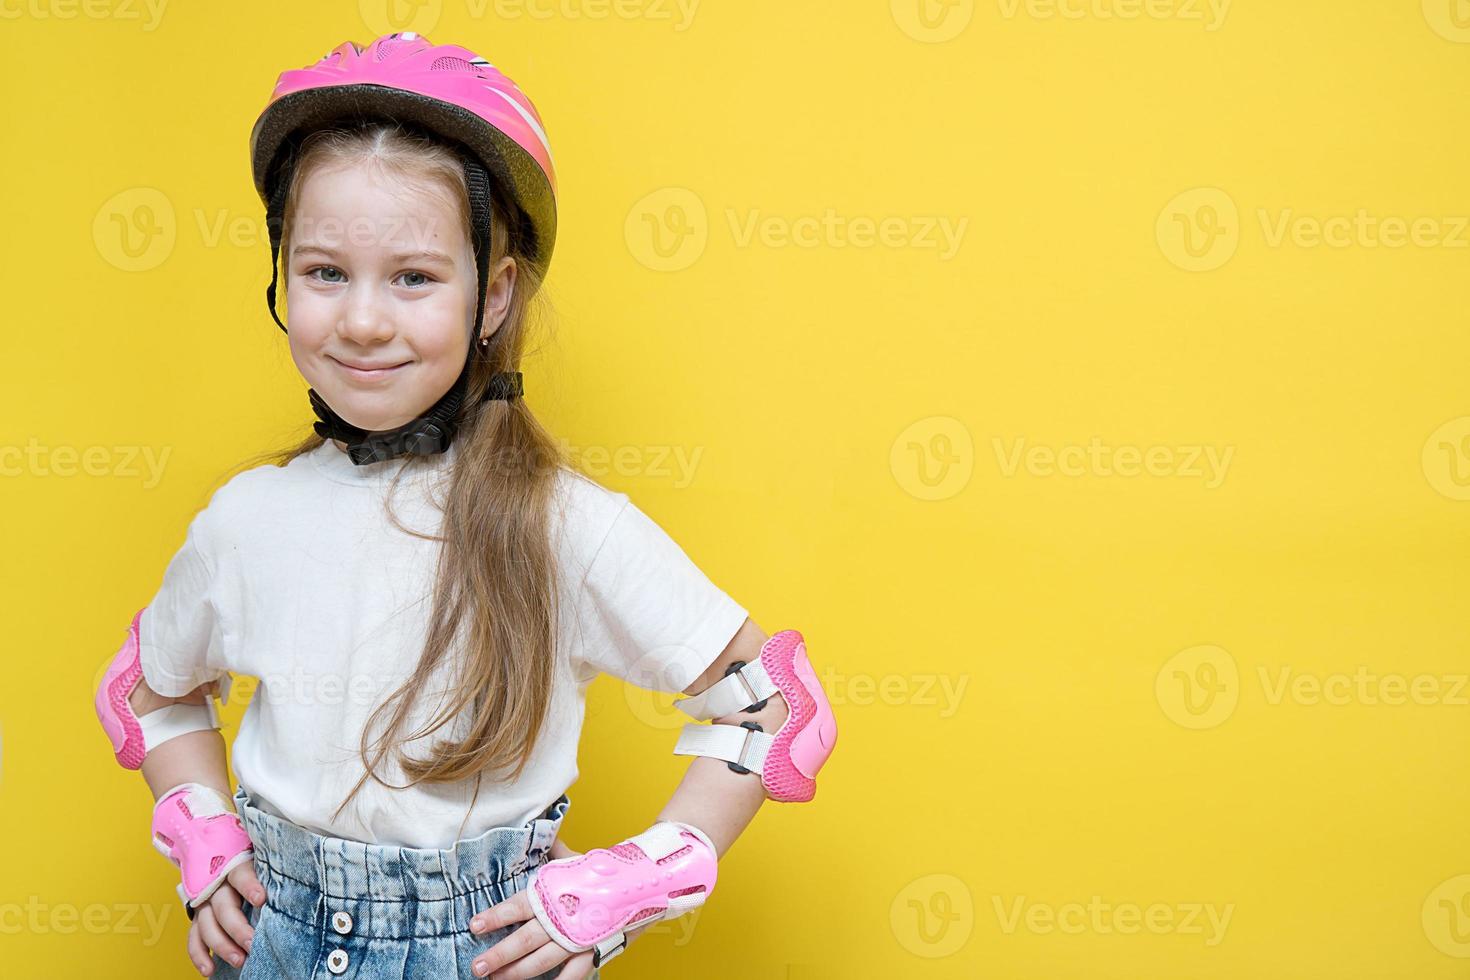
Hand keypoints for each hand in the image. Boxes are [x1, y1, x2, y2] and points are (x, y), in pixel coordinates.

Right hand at [185, 862, 267, 975]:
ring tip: (239, 960)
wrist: (226, 870)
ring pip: (207, 926)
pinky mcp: (198, 921)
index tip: (261, 899)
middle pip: (223, 908)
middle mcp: (217, 888)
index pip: (240, 875)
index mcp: (235, 869)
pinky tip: (210, 970)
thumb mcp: (263, 868)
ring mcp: (205, 906)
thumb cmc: (254, 871)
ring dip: (221, 946)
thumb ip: (272, 876)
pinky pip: (194, 939)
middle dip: (237, 928)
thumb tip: (298, 888)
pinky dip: (199, 956)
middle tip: (252, 943)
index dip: (248, 886)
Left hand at [467, 840, 652, 978]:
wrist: (646, 883)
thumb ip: (557, 853)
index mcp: (555, 893)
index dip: (495, 917)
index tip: (474, 926)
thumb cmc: (608, 872)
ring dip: (517, 972)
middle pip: (524, 940)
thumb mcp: (580, 860)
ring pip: (542, 961)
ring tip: (497, 979)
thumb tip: (545, 834)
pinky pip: (573, 974)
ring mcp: (578, 938)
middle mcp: (563, 917)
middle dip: (498, 954)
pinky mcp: (593, 951)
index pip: (518, 906)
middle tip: (477, 967)